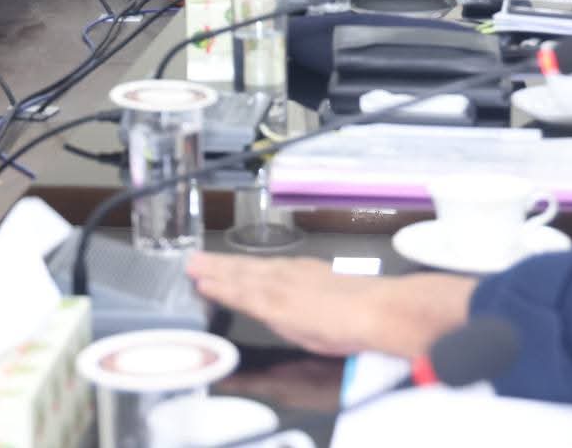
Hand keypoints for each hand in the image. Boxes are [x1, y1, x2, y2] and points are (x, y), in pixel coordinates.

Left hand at [184, 253, 473, 357]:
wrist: (379, 311)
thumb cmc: (367, 313)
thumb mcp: (334, 304)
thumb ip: (312, 305)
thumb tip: (305, 311)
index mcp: (304, 274)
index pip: (264, 270)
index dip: (241, 268)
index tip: (221, 265)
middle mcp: (288, 275)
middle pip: (247, 269)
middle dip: (219, 264)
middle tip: (193, 259)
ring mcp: (280, 287)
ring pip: (239, 277)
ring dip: (214, 271)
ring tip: (192, 267)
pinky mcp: (275, 304)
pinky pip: (241, 294)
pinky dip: (220, 288)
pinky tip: (204, 284)